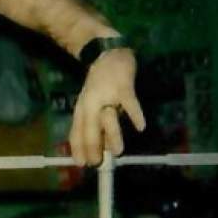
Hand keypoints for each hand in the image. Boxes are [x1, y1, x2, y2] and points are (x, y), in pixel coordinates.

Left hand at [68, 48, 146, 165]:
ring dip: (112, 136)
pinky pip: (130, 104)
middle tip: (97, 163)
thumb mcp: (88, 102)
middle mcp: (91, 102)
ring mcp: (107, 94)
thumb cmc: (99, 81)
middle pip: (90, 127)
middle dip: (92, 146)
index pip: (76, 130)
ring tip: (118, 152)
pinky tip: (141, 126)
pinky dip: (136, 115)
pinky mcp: (123, 87)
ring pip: (108, 118)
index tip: (81, 164)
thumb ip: (91, 122)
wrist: (108, 53)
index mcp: (82, 107)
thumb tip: (98, 147)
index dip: (78, 147)